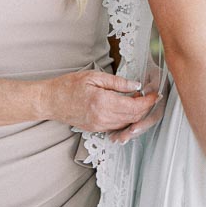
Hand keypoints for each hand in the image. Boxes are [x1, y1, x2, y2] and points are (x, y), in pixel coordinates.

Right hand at [43, 69, 157, 133]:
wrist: (50, 101)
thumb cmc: (68, 86)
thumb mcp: (94, 77)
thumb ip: (118, 83)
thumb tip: (136, 86)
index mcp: (103, 103)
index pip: (135, 107)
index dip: (148, 101)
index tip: (155, 94)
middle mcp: (103, 118)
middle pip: (134, 117)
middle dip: (146, 108)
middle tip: (150, 96)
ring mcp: (99, 126)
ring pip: (127, 124)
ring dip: (137, 114)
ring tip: (139, 101)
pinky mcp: (96, 129)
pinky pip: (117, 127)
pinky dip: (126, 119)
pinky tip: (127, 109)